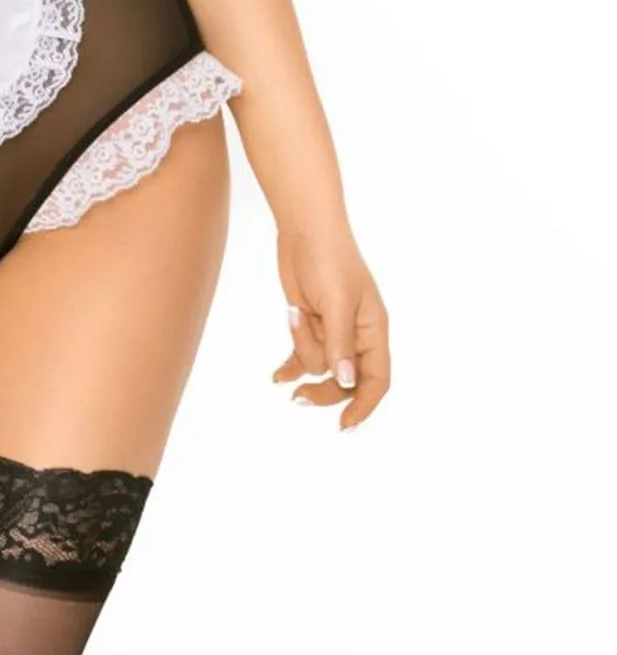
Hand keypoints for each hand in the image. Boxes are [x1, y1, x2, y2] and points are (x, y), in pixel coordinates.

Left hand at [272, 220, 389, 430]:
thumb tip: (346, 382)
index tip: (344, 425)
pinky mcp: (310, 324)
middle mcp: (356, 335)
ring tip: (293, 315)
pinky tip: (277, 377)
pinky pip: (302, 356)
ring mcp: (331, 330)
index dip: (364, 405)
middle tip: (299, 397)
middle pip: (345, 381)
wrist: (304, 229)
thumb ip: (340, 343)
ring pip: (318, 364)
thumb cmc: (329, 259)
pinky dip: (290, 366)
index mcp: (374, 330)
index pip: (377, 380)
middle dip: (324, 390)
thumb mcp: (336, 302)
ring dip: (301, 349)